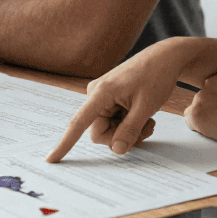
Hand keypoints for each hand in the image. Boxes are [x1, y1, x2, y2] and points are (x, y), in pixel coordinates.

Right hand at [46, 38, 194, 161]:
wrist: (165, 58)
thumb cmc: (156, 76)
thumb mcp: (146, 107)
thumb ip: (130, 130)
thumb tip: (117, 150)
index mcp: (101, 93)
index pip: (79, 123)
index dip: (65, 143)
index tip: (52, 159)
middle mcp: (96, 94)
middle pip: (101, 132)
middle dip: (122, 136)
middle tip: (145, 130)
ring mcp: (103, 97)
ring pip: (110, 129)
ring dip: (129, 131)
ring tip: (147, 120)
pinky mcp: (110, 99)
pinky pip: (115, 122)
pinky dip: (129, 124)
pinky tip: (144, 116)